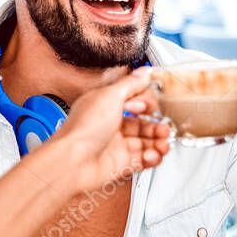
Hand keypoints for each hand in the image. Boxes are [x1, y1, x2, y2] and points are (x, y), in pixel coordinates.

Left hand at [51, 68, 170, 191]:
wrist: (72, 162)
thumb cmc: (82, 129)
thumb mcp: (110, 95)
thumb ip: (130, 83)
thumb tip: (144, 71)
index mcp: (105, 107)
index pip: (133, 102)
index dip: (145, 103)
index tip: (148, 105)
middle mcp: (110, 126)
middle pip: (143, 124)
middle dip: (157, 125)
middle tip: (164, 126)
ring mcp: (116, 146)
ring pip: (146, 142)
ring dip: (159, 141)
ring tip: (163, 141)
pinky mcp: (120, 164)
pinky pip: (143, 160)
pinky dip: (152, 157)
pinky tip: (152, 154)